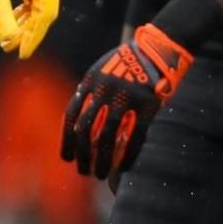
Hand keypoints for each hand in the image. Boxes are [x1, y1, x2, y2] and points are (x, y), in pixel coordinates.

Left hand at [0, 0, 59, 57]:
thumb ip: (1, 16)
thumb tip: (9, 41)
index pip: (46, 11)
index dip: (34, 35)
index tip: (21, 53)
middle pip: (44, 8)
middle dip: (29, 30)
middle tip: (14, 49)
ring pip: (37, 3)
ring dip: (24, 22)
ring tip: (9, 40)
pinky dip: (21, 10)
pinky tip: (10, 22)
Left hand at [61, 23, 192, 178]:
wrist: (156, 49)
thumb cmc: (125, 63)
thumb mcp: (100, 70)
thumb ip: (89, 93)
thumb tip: (77, 122)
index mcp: (90, 82)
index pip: (72, 115)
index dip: (67, 139)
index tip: (66, 157)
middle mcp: (104, 91)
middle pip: (86, 129)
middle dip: (82, 153)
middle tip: (83, 171)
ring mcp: (125, 99)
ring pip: (108, 136)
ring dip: (103, 159)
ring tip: (100, 174)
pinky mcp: (146, 106)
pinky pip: (135, 136)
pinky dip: (129, 154)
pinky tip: (124, 168)